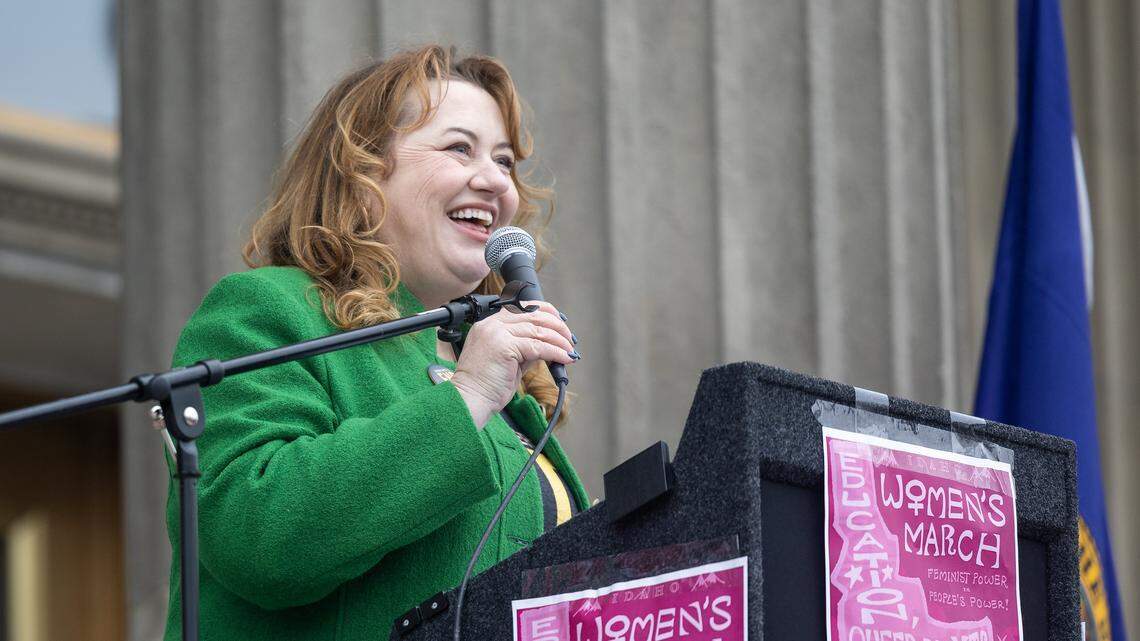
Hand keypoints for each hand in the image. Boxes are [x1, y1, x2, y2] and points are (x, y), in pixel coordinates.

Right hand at [450, 301, 575, 427]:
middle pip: (534, 315)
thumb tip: (547, 344)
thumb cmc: (486, 385)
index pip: (523, 306)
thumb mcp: (508, 359)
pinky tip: (565, 358)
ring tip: (570, 351)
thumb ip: (524, 347)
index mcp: (490, 323)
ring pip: (538, 330)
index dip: (546, 312)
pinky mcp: (504, 346)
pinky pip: (538, 346)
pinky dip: (556, 352)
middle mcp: (492, 324)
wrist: (470, 400)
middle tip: (570, 339)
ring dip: (560, 340)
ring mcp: (497, 333)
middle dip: (558, 326)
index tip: (561, 324)